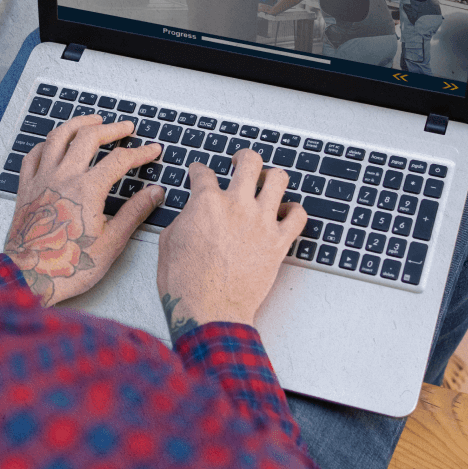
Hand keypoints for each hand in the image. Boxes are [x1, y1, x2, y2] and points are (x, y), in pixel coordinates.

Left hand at [4, 114, 164, 306]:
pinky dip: (46, 143)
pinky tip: (54, 144)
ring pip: (58, 137)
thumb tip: (154, 193)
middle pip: (89, 137)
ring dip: (78, 124)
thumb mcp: (111, 243)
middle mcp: (63, 177)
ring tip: (93, 120)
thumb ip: (134, 212)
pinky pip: (33, 155)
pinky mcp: (25, 188)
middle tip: (126, 128)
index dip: (140, 152)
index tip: (152, 150)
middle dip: (112, 128)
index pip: (120, 160)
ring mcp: (41, 180)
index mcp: (87, 189)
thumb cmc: (68, 266)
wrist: (29, 278)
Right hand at [156, 150, 306, 341]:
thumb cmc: (185, 283)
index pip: (203, 172)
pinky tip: (284, 214)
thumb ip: (184, 219)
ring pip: (279, 179)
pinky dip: (293, 211)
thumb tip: (191, 215)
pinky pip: (298, 215)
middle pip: (249, 162)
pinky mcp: (279, 242)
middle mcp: (237, 205)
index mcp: (206, 202)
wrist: (209, 310)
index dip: (198, 171)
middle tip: (239, 163)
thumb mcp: (169, 242)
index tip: (199, 174)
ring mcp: (261, 222)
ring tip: (267, 183)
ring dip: (272, 178)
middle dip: (243, 158)